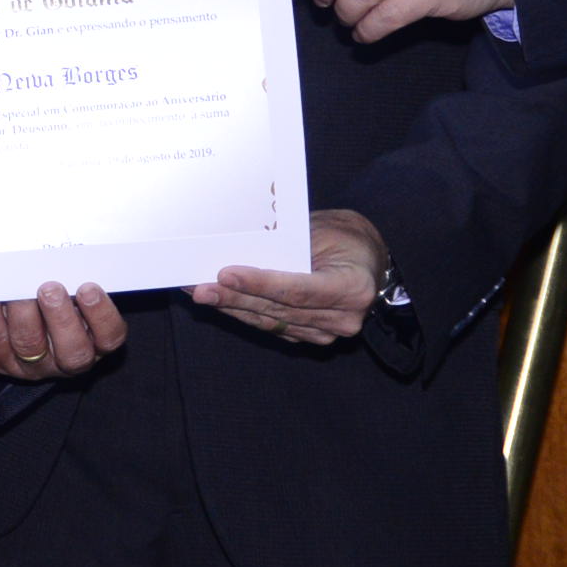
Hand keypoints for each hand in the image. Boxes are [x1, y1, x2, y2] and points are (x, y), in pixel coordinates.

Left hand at [0, 281, 126, 380]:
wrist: (11, 315)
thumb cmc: (49, 295)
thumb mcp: (68, 289)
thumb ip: (73, 277)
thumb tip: (66, 251)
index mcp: (93, 340)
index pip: (110, 337)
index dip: (102, 316)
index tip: (88, 288)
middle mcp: (64, 360)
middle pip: (72, 352)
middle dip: (60, 318)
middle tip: (50, 288)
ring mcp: (29, 364)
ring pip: (28, 346)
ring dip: (23, 314)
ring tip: (17, 290)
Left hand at [188, 210, 388, 344]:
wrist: (367, 260)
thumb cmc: (344, 237)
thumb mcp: (321, 230)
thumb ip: (288, 246)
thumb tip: (238, 250)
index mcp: (353, 287)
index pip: (298, 290)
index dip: (260, 284)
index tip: (226, 274)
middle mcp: (343, 317)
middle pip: (278, 309)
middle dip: (234, 298)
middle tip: (199, 288)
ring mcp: (327, 333)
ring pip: (270, 320)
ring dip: (231, 307)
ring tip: (200, 293)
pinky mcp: (310, 336)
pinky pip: (270, 325)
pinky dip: (243, 312)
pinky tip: (220, 301)